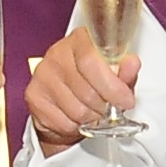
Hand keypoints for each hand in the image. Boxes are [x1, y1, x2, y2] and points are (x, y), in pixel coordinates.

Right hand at [25, 28, 134, 148]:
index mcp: (80, 40)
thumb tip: (132, 63)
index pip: (91, 60)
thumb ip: (125, 72)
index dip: (112, 85)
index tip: (126, 101)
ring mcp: (42, 74)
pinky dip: (75, 126)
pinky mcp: (33, 96)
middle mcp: (57, 53)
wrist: (64, 104)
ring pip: (76, 109)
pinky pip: (63, 121)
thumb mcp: (116, 78)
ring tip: (92, 113)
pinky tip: (76, 118)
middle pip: (86, 89)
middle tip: (108, 110)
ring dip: (91, 118)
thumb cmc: (92, 86)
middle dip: (104, 107)